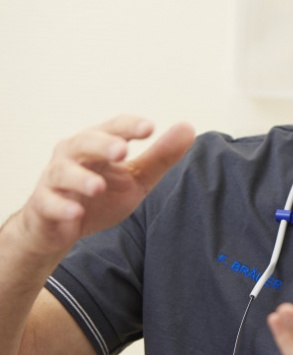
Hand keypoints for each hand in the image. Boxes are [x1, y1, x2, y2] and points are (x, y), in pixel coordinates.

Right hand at [10, 115, 194, 258]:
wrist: (60, 227)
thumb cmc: (100, 196)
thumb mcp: (137, 178)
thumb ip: (161, 156)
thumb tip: (188, 128)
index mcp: (97, 145)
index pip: (114, 128)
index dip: (129, 127)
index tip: (150, 128)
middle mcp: (73, 156)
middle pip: (84, 142)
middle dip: (103, 145)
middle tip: (122, 151)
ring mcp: (55, 180)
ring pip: (62, 172)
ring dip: (81, 178)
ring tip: (98, 186)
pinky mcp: (42, 205)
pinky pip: (48, 203)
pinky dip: (61, 206)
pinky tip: (75, 212)